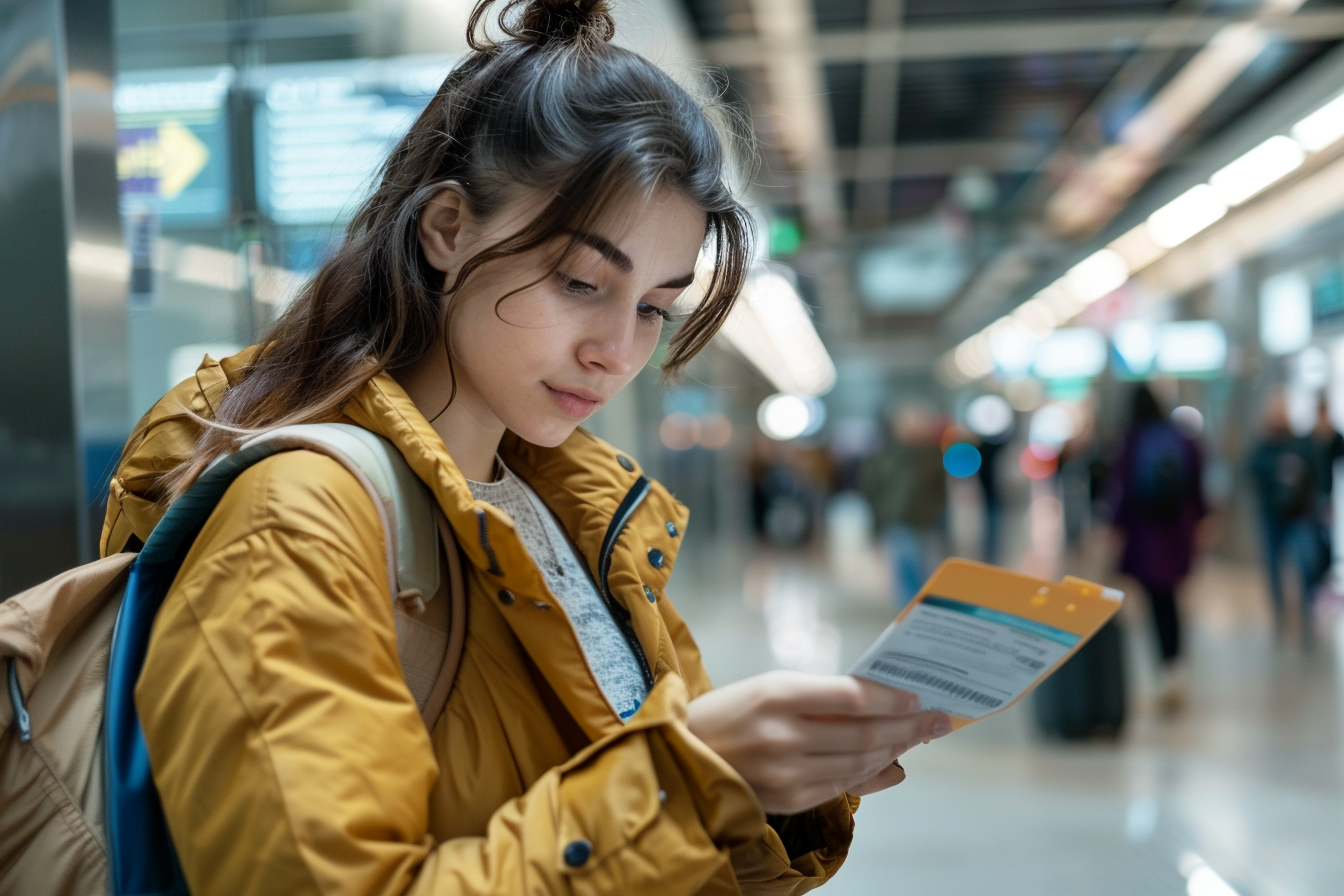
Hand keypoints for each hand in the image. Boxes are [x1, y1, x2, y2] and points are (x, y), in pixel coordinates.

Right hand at [687, 671, 951, 814]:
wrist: (685, 754)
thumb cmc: (732, 712)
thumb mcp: (770, 686)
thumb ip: (823, 695)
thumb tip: (881, 704)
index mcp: (777, 695)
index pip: (851, 697)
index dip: (891, 698)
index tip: (917, 696)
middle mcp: (783, 736)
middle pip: (863, 733)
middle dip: (907, 727)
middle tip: (937, 720)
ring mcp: (786, 773)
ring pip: (859, 762)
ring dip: (895, 750)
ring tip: (917, 737)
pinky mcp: (789, 800)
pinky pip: (843, 785)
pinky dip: (871, 773)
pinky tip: (891, 762)